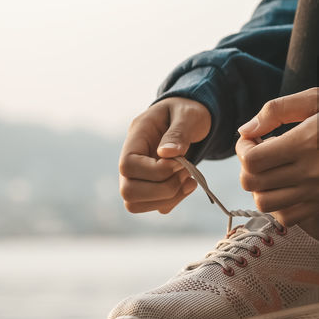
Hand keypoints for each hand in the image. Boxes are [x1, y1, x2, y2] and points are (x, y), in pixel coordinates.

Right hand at [118, 97, 211, 213]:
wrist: (192, 119)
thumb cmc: (188, 112)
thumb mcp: (188, 114)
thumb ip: (179, 132)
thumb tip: (167, 153)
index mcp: (136, 137)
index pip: (127, 165)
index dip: (155, 171)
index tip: (179, 162)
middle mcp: (132, 160)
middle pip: (128, 191)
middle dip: (163, 189)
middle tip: (185, 172)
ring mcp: (140, 176)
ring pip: (137, 204)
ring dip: (169, 197)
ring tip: (189, 179)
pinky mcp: (153, 187)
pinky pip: (157, 206)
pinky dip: (175, 200)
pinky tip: (190, 183)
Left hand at [235, 88, 318, 223]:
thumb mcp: (314, 98)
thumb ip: (275, 110)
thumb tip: (245, 130)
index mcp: (305, 143)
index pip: (252, 161)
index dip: (243, 148)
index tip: (254, 137)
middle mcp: (310, 172)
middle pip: (253, 184)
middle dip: (248, 166)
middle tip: (261, 152)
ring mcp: (318, 192)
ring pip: (265, 204)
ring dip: (260, 187)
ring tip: (273, 170)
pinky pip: (287, 217)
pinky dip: (278, 205)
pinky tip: (285, 185)